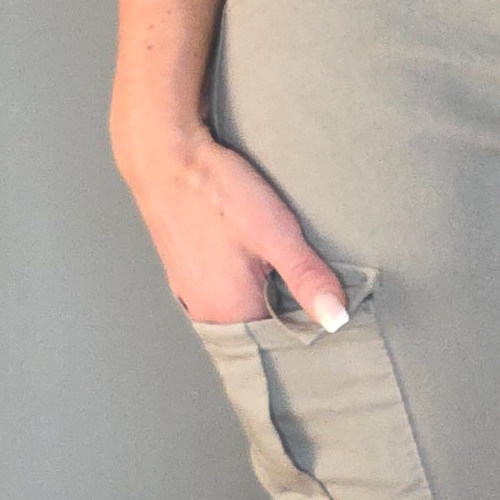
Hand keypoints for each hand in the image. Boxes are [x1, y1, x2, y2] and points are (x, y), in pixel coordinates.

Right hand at [112, 118, 347, 328]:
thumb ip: (306, 278)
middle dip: (287, 319)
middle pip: (260, 330)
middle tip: (315, 299)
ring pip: (241, 312)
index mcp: (231, 312)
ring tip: (286, 280)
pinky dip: (243, 288)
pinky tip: (256, 267)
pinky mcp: (183, 273)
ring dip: (265, 302)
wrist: (163, 155)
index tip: (329, 320)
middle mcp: (206, 312)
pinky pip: (222, 295)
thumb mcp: (274, 233)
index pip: (280, 344)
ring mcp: (190, 293)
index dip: (307, 332)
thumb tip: (336, 320)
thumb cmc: (216, 191)